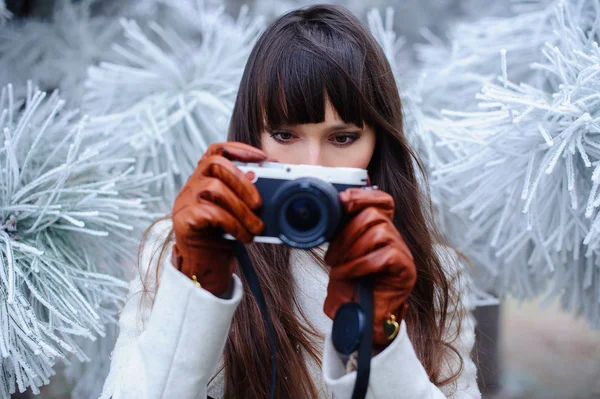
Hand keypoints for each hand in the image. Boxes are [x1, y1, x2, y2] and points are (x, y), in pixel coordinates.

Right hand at [171, 142, 266, 295]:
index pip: (216, 150)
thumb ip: (248, 195)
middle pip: (215, 164)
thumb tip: (270, 184)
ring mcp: (185, 200)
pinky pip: (211, 213)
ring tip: (257, 227)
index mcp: (206, 177)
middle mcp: (193, 184)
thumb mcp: (239, 211)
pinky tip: (244, 236)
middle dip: (243, 181)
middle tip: (260, 204)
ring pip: (215, 188)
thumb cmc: (224, 235)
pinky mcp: (183, 218)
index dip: (239, 149)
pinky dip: (234, 224)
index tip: (262, 157)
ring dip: (242, 209)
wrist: (206, 264)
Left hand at [323, 188, 416, 347]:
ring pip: (379, 232)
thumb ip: (339, 232)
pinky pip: (383, 255)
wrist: (359, 320)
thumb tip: (331, 208)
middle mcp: (394, 239)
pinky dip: (359, 264)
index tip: (342, 201)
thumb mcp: (340, 254)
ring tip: (337, 267)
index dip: (363, 195)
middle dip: (346, 232)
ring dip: (351, 249)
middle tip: (331, 255)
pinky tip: (347, 273)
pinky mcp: (405, 269)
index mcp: (379, 231)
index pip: (382, 200)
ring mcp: (403, 253)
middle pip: (375, 215)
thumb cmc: (350, 288)